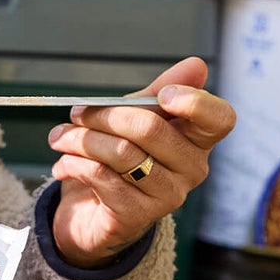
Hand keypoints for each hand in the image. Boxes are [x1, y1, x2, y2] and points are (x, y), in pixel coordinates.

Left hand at [47, 57, 235, 268]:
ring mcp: (168, 195)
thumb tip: (196, 64)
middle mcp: (191, 169)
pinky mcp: (138, 215)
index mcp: (195, 140)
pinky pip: (102, 177)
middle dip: (102, 115)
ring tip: (60, 138)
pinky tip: (63, 164)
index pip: (220, 119)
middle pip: (150, 128)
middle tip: (76, 114)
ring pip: (121, 152)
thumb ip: (157, 93)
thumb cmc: (116, 159)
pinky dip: (74, 163)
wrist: (89, 212)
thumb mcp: (132, 120)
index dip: (196, 102)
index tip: (163, 94)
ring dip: (80, 139)